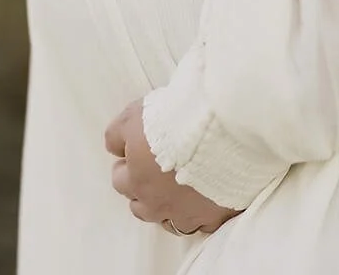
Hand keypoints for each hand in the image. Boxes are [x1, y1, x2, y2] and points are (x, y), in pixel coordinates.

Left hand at [104, 99, 240, 236]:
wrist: (223, 126)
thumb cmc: (177, 118)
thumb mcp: (133, 116)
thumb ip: (116, 136)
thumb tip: (115, 148)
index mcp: (137, 181)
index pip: (120, 181)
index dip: (127, 166)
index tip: (137, 154)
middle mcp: (159, 204)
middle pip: (142, 207)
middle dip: (145, 190)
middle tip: (158, 169)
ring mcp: (189, 214)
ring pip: (172, 221)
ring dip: (172, 206)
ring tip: (182, 185)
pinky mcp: (217, 216)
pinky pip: (205, 223)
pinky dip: (203, 211)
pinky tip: (207, 195)